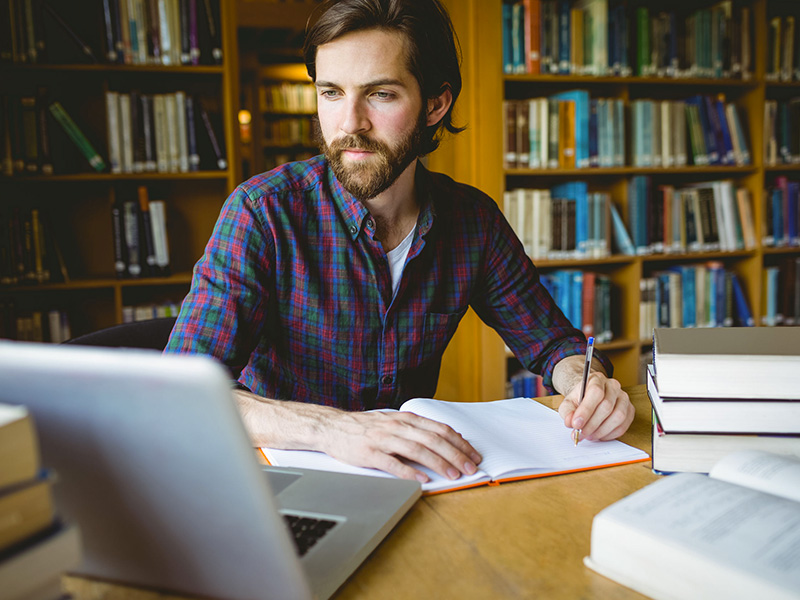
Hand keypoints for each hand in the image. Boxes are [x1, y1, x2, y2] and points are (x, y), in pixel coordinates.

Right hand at [321, 410, 482, 483]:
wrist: (332, 426)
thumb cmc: (366, 427)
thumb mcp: (394, 422)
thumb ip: (418, 430)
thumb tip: (447, 439)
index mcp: (406, 418)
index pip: (440, 429)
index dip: (459, 443)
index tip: (473, 456)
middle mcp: (397, 426)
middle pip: (433, 439)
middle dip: (455, 455)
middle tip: (469, 468)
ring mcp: (383, 439)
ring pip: (417, 450)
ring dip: (438, 463)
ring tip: (452, 475)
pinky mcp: (369, 453)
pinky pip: (392, 463)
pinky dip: (409, 471)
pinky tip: (421, 479)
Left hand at [557, 371, 633, 441]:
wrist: (590, 397)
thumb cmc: (580, 399)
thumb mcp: (568, 403)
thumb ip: (567, 412)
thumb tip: (570, 422)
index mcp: (597, 379)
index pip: (595, 392)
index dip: (586, 410)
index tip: (576, 424)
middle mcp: (613, 386)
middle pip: (607, 406)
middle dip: (592, 424)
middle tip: (581, 434)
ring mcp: (624, 398)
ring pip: (618, 417)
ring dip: (602, 431)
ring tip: (590, 436)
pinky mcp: (630, 410)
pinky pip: (623, 425)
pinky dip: (610, 434)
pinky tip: (600, 435)